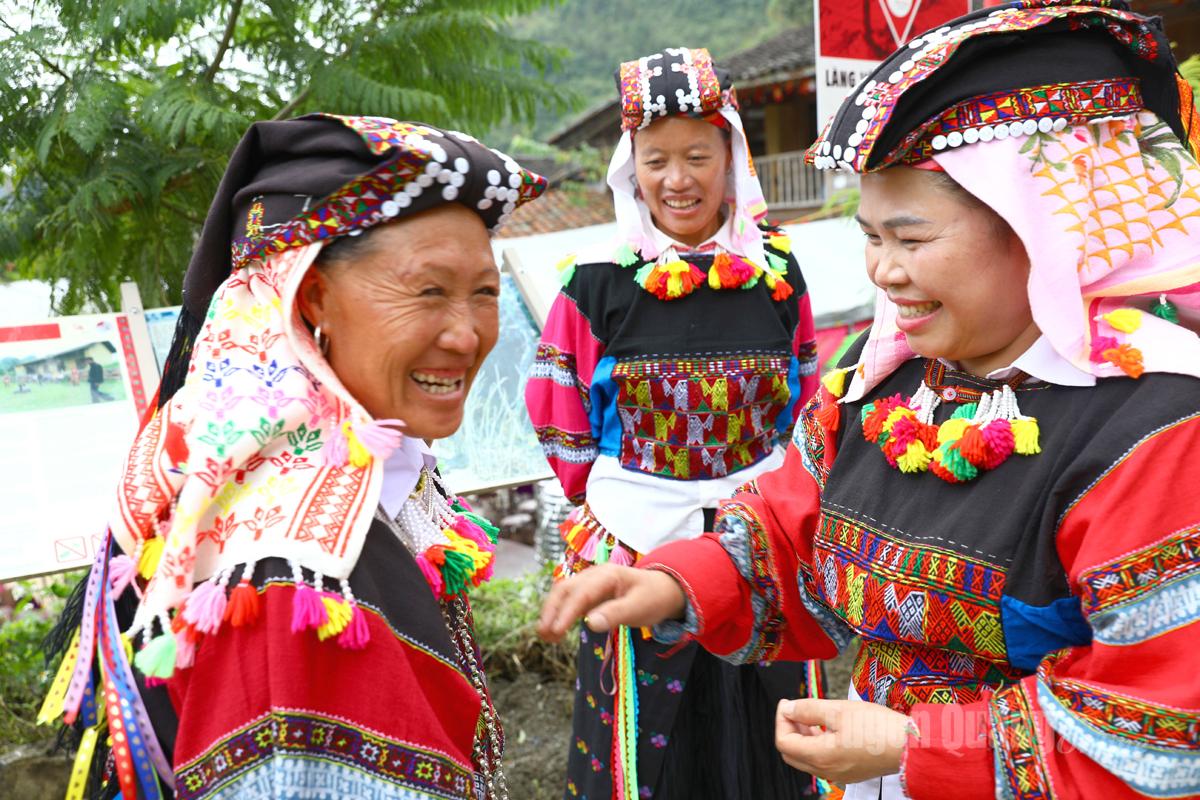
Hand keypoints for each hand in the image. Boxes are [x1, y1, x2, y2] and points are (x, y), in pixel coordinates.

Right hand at [536, 565, 686, 641]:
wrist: (663, 589)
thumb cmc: (652, 598)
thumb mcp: (639, 608)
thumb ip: (616, 614)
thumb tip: (590, 624)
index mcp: (607, 575)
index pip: (581, 593)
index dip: (566, 612)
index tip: (556, 630)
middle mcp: (594, 575)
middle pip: (565, 589)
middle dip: (551, 610)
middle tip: (544, 634)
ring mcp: (590, 582)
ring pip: (563, 593)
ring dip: (551, 612)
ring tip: (545, 635)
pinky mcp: (588, 592)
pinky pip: (569, 600)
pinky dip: (559, 613)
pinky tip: (555, 631)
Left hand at [775, 698, 913, 783]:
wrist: (910, 746)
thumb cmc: (878, 727)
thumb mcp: (838, 710)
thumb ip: (808, 710)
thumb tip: (788, 709)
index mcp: (819, 756)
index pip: (784, 741)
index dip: (782, 719)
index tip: (788, 703)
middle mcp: (826, 771)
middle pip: (792, 753)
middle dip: (790, 729)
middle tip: (795, 709)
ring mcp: (839, 774)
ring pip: (808, 758)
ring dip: (804, 736)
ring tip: (811, 715)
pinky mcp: (851, 771)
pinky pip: (824, 761)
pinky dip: (818, 744)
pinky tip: (828, 728)